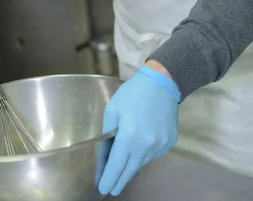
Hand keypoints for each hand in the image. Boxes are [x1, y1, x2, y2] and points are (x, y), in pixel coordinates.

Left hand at [98, 65, 179, 196]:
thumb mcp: (112, 110)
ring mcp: (160, 145)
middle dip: (119, 181)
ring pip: (142, 163)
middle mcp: (146, 146)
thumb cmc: (132, 94)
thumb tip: (105, 157)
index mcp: (129, 137)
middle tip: (112, 189)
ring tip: (122, 171)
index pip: (116, 166)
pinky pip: (153, 154)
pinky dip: (144, 155)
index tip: (103, 188)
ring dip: (131, 167)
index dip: (108, 178)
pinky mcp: (169, 142)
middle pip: (130, 170)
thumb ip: (107, 135)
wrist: (162, 83)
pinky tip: (139, 148)